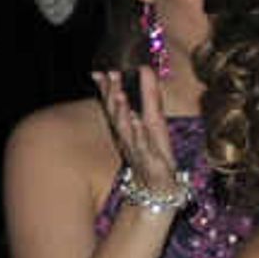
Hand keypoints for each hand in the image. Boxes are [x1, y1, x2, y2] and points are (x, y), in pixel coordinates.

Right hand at [92, 64, 184, 199]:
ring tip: (121, 96)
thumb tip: (145, 69)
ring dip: (122, 112)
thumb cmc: (155, 152)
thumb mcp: (154, 121)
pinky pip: (142, 146)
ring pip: (126, 129)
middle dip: (113, 95)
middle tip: (111, 76)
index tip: (100, 72)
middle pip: (117, 114)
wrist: (158, 188)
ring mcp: (137, 149)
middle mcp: (128, 138)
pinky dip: (139, 134)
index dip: (107, 89)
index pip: (114, 106)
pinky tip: (138, 122)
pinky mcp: (150, 161)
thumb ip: (149, 97)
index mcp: (127, 128)